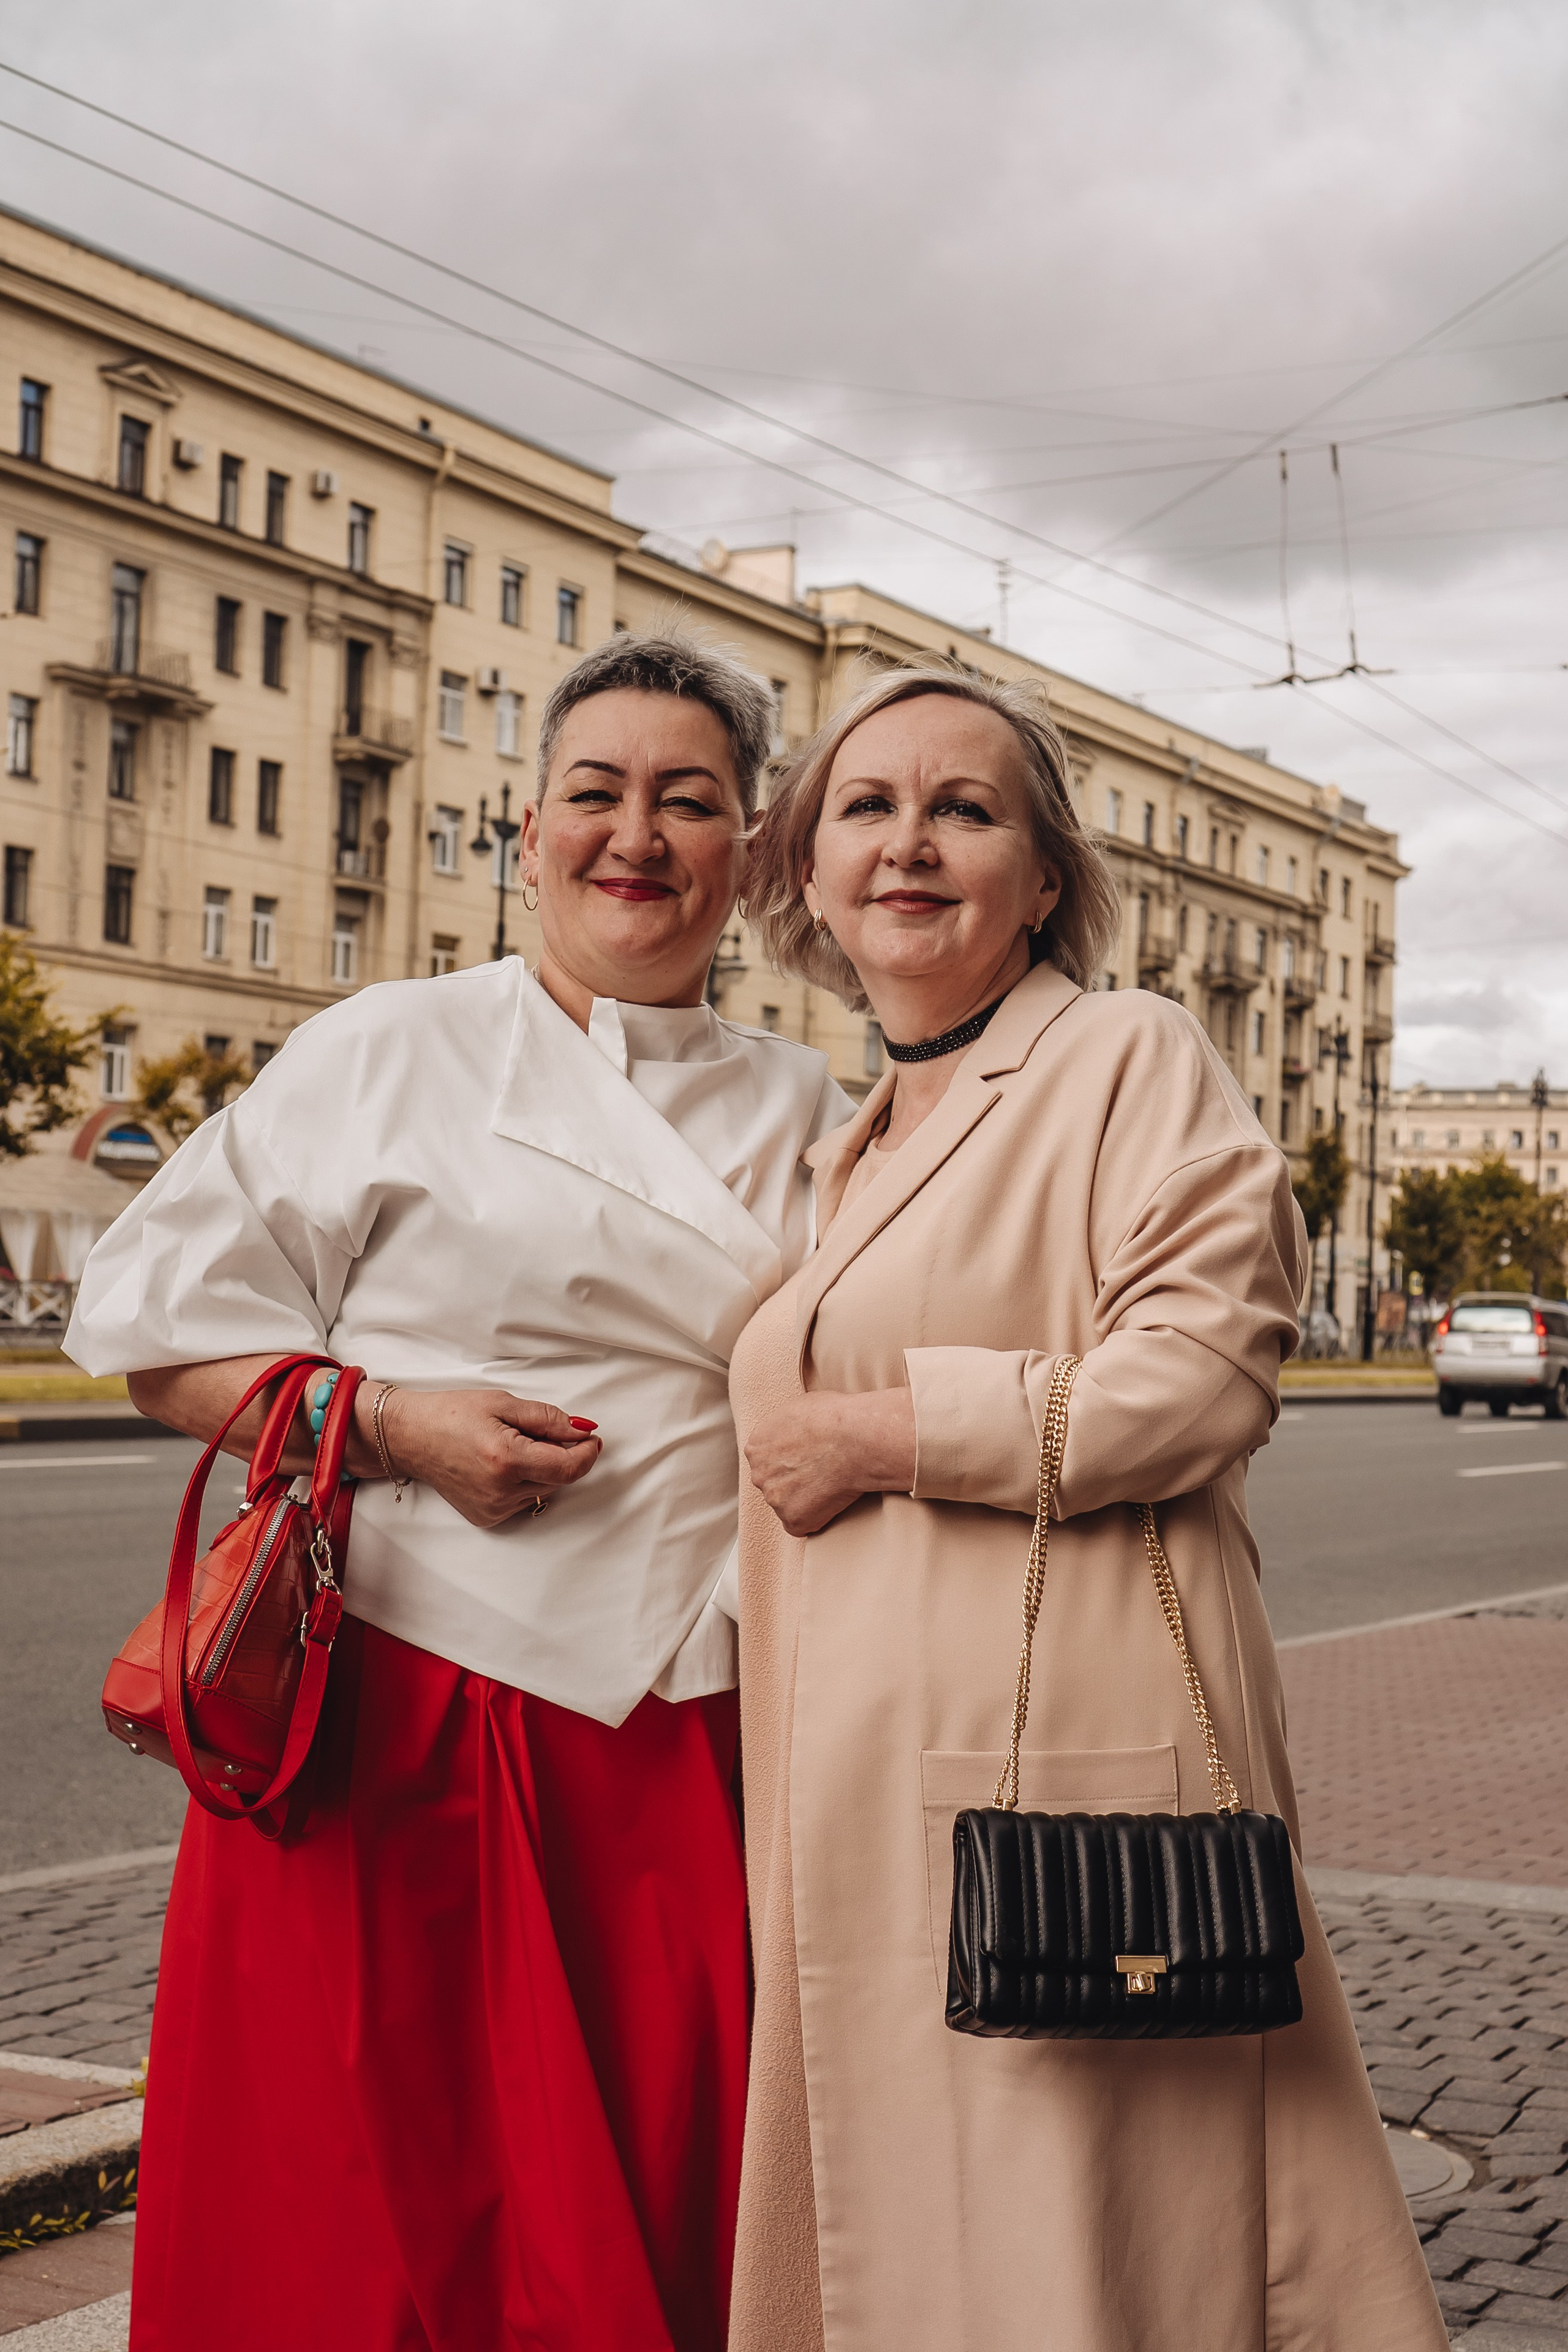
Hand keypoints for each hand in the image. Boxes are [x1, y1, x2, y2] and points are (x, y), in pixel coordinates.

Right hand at [370, 1387, 601, 1529]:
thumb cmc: (453, 1415)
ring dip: (542, 1469)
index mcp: (506, 1460)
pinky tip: (501, 1465)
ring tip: (512, 1445)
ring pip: (544, 1491)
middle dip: (561, 1454)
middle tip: (538, 1431)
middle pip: (558, 1480)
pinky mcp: (487, 1518)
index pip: (568, 1468)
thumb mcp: (503, 1403)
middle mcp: (501, 1492)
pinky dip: (524, 1482)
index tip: (590, 1438)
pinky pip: (524, 1500)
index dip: (586, 1453)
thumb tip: (583, 1431)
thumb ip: (548, 1419)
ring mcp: (493, 1509)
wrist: (411, 1438)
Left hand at [743, 1388, 915, 1537]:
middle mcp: (759, 1474)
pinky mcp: (793, 1519)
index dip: (791, 1461)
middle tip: (822, 1474)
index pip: (767, 1461)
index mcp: (756, 1446)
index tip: (809, 1459)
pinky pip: (804, 1524)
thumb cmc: (835, 1417)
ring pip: (789, 1505)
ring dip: (807, 1500)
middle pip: (775, 1484)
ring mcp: (774, 1499)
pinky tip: (834, 1500)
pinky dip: (818, 1517)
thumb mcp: (798, 1409)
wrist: (854, 1438)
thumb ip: (785, 1429)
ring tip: (833, 1484)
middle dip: (795, 1482)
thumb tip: (793, 1434)